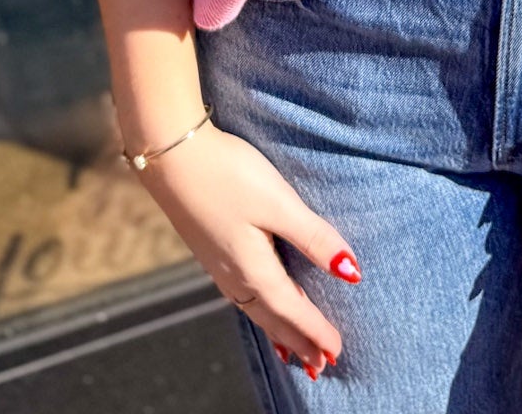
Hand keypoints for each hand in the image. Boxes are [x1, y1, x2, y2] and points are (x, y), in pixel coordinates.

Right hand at [134, 121, 361, 378]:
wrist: (170, 156)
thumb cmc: (227, 174)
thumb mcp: (279, 203)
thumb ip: (314, 237)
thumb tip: (351, 272)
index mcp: (254, 270)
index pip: (293, 311)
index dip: (316, 332)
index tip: (337, 352)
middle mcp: (234, 276)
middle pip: (273, 319)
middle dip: (298, 342)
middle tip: (319, 366)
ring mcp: (218, 264)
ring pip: (255, 310)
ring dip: (277, 331)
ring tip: (292, 350)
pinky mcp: (210, 248)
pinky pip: (241, 297)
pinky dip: (258, 312)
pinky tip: (258, 303)